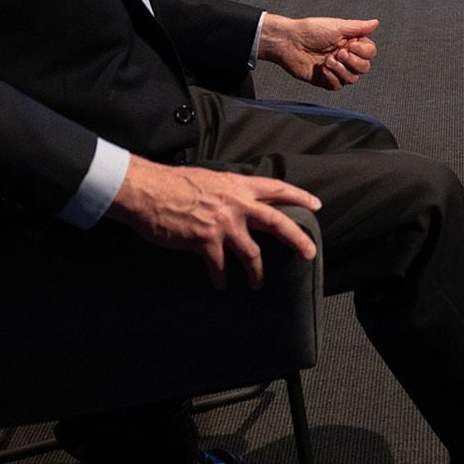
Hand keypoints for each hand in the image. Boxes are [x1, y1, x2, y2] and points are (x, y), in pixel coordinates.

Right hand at [105, 157, 319, 288]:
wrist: (147, 191)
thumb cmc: (172, 183)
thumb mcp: (209, 179)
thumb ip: (227, 190)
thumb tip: (234, 200)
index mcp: (237, 185)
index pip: (277, 189)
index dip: (299, 197)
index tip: (316, 205)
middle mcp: (236, 204)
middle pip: (277, 222)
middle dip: (297, 239)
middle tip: (309, 253)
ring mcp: (223, 224)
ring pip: (251, 253)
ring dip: (257, 273)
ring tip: (258, 285)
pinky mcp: (206, 241)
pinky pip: (221, 266)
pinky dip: (222, 278)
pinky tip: (221, 285)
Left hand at [258, 14, 378, 89]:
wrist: (289, 43)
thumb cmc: (311, 31)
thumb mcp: (337, 26)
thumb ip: (358, 27)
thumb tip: (375, 23)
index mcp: (350, 43)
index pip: (370, 53)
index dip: (363, 52)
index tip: (349, 46)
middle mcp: (345, 57)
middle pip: (364, 68)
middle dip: (352, 62)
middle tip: (338, 53)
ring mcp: (336, 69)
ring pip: (352, 79)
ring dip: (340, 70)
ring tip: (327, 61)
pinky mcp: (325, 80)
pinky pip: (337, 86)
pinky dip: (331, 78)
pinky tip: (321, 69)